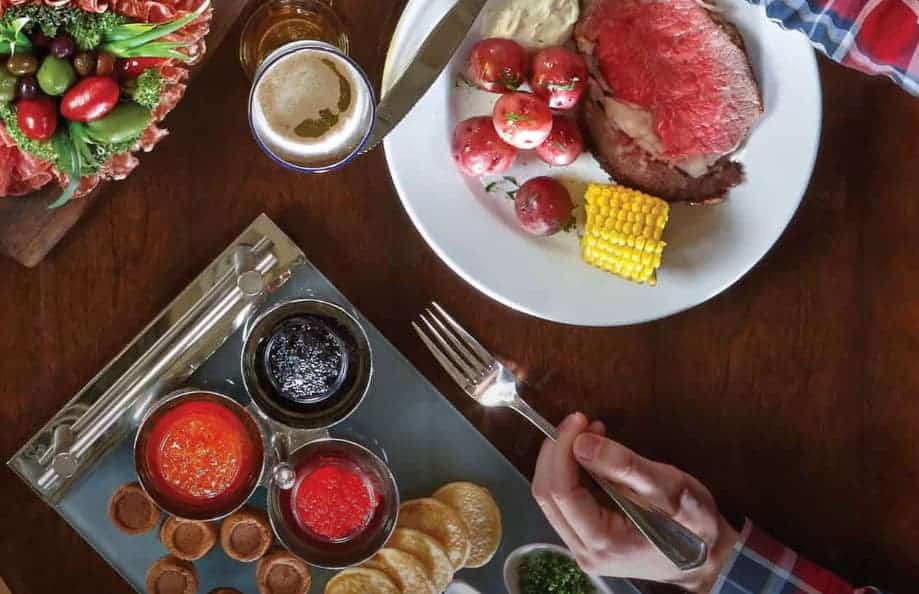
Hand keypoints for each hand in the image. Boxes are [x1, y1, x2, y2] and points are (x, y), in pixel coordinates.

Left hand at [531, 413, 738, 592]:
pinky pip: (564, 502)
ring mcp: (582, 548)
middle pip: (546, 494)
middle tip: (579, 421)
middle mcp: (584, 551)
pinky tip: (589, 453)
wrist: (709, 560)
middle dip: (557, 451)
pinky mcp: (586, 540)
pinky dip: (570, 472)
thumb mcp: (671, 490)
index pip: (561, 491)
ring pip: (551, 498)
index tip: (579, 419)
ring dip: (562, 459)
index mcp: (603, 542)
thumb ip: (626, 467)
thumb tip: (582, 443)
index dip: (562, 449)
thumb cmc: (696, 527)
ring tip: (588, 432)